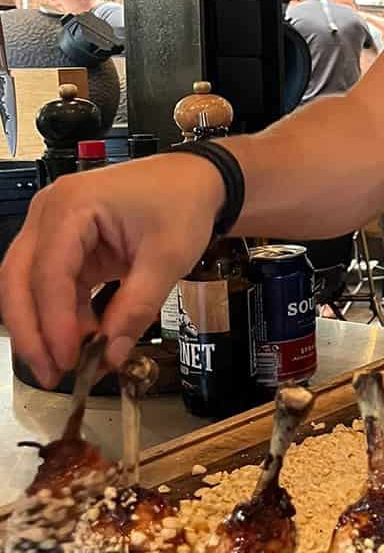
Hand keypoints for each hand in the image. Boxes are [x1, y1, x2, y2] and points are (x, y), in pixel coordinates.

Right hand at [0, 154, 223, 385]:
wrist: (197, 178)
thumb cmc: (183, 204)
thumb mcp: (168, 257)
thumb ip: (137, 307)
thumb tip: (110, 355)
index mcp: (70, 206)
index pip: (48, 273)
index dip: (53, 323)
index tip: (69, 361)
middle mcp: (49, 214)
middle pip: (19, 281)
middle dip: (32, 332)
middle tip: (52, 373)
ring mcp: (52, 228)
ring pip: (28, 287)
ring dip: (45, 328)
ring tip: (70, 365)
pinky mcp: (66, 245)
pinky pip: (52, 286)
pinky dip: (64, 316)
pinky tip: (84, 341)